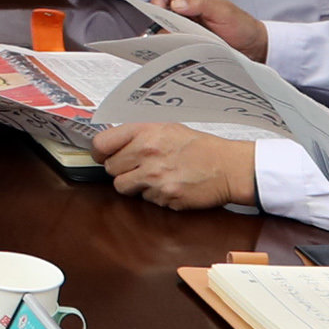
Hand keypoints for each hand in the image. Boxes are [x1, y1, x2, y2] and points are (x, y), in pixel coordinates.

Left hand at [95, 121, 256, 209]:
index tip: (103, 156)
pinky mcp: (164, 197)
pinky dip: (154, 195)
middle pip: (110, 169)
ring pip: (123, 187)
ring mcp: (155, 177)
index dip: (99, 152)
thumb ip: (139, 135)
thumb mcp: (168, 128)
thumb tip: (112, 145)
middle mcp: (147, 153)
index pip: (101, 143)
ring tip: (154, 177)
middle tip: (139, 167)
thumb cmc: (200, 147)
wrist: (229, 167)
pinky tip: (170, 185)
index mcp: (146, 132)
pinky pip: (146, 199)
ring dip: (134, 185)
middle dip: (121, 169)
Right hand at [158, 0, 265, 59]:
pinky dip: (175, 48)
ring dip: (169, 38)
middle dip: (161, 24)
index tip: (159, 14)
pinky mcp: (190, 43)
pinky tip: (182, 50)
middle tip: (169, 33)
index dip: (158, 2)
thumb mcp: (223, 11)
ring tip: (180, 43)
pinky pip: (175, 45)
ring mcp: (187, 29)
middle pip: (161, 15)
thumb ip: (201, 4)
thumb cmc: (242, 25)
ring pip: (166, 32)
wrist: (253, 47)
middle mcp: (187, 13)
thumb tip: (177, 4)